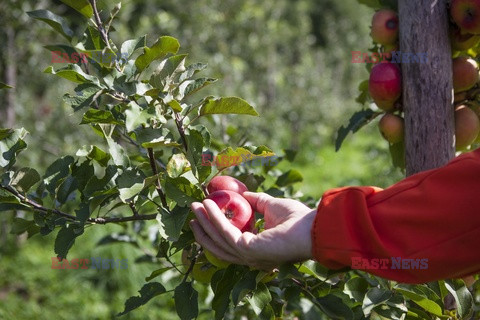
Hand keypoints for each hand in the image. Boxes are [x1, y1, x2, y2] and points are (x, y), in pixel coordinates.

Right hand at [190, 192, 315, 269]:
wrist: (313, 227)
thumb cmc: (298, 219)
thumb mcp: (271, 206)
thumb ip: (257, 202)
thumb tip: (243, 196)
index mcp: (255, 249)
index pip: (228, 243)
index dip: (213, 229)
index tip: (203, 213)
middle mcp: (249, 257)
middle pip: (218, 243)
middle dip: (203, 227)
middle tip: (193, 210)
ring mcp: (248, 256)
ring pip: (218, 239)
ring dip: (204, 222)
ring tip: (195, 206)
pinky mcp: (248, 250)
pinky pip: (226, 232)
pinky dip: (215, 218)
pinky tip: (208, 205)